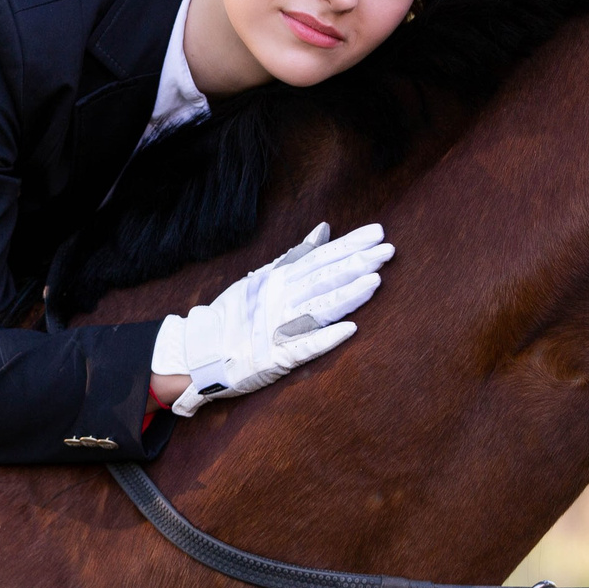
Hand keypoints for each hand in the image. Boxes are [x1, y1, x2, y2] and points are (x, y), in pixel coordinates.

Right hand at [151, 222, 392, 414]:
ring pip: (319, 308)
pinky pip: (305, 346)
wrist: (201, 350)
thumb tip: (324, 230)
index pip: (321, 259)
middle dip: (357, 264)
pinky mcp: (277, 357)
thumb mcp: (263, 278)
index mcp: (280, 280)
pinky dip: (326, 338)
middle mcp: (281, 300)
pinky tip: (350, 330)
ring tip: (375, 282)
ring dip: (348, 295)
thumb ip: (296, 256)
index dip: (350, 246)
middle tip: (387, 251)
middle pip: (325, 279)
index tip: (378, 234)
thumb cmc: (235, 314)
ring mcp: (280, 328)